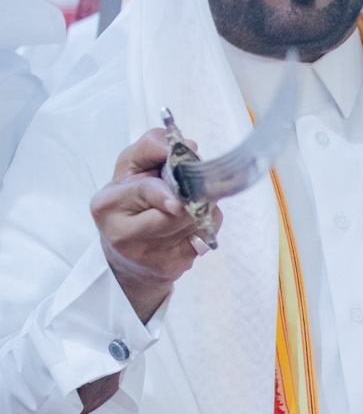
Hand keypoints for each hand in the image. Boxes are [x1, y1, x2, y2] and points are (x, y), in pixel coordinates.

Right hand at [90, 130, 220, 326]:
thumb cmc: (130, 203)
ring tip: (186, 204)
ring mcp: (149, 257)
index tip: (178, 197)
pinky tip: (188, 224)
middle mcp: (123, 235)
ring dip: (200, 207)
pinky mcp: (172, 268)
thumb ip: (150, 148)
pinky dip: (204, 224)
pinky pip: (205, 237)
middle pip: (176, 213)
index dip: (165, 192)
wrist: (127, 255)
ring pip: (195, 222)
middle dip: (190, 196)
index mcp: (107, 205)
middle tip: (190, 187)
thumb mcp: (129, 169)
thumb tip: (188, 145)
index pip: (144, 192)